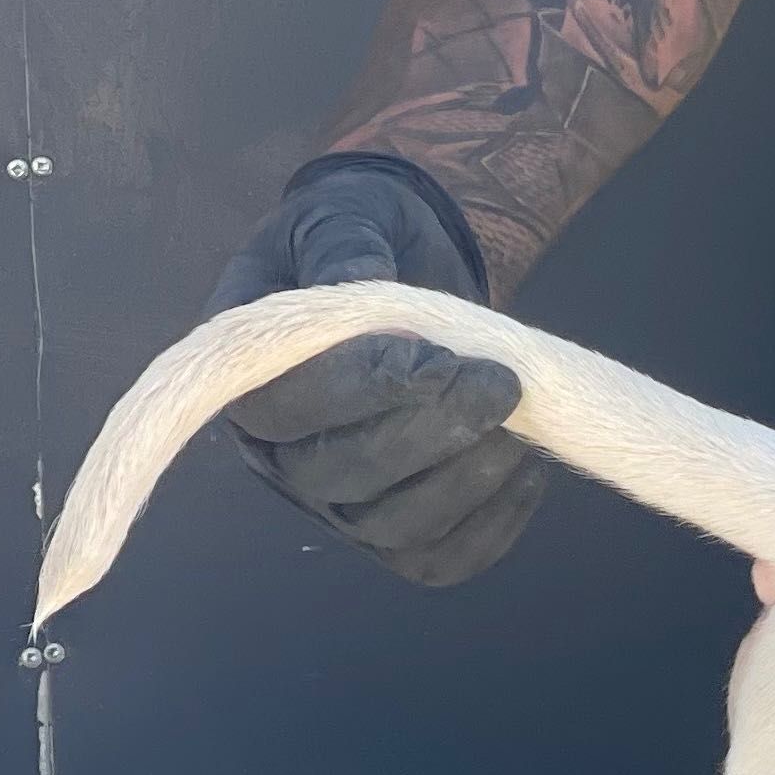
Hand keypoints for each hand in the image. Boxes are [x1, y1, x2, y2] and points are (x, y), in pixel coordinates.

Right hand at [207, 154, 538, 585]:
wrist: (410, 270)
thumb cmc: (363, 243)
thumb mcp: (345, 218)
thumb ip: (345, 247)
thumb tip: (358, 285)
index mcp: (247, 382)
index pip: (281, 411)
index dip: (361, 390)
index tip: (437, 355)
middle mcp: (281, 457)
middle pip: (341, 477)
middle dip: (431, 433)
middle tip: (503, 383)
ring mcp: (338, 504)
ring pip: (395, 529)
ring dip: (469, 482)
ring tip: (520, 422)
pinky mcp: (397, 531)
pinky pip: (440, 557)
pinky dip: (493, 525)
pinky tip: (527, 468)